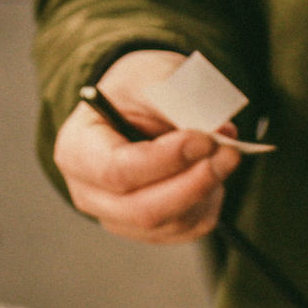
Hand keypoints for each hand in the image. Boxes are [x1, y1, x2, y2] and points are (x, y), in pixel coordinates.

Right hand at [52, 50, 241, 243]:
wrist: (133, 107)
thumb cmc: (135, 91)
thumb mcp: (149, 77)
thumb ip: (178, 99)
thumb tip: (216, 131)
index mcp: (78, 150)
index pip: (117, 171)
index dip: (166, 160)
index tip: (204, 140)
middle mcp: (89, 193)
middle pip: (143, 210)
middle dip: (194, 183)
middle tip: (230, 153)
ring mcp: (117, 217)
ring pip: (171, 224)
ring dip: (208, 191)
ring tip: (224, 154)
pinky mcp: (147, 230)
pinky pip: (187, 230)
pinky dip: (209, 203)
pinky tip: (211, 173)